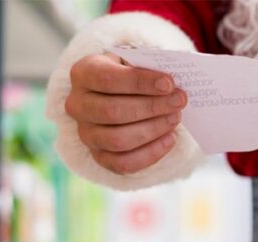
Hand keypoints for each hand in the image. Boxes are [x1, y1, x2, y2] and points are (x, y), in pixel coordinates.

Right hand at [65, 52, 187, 173]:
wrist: (124, 96)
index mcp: (83, 73)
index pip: (106, 78)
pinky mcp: (99, 156)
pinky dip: (151, 153)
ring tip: (175, 118)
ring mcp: (86, 134)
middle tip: (179, 101)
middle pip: (112, 111)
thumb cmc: (134, 76)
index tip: (169, 84)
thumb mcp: (137, 62)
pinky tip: (170, 139)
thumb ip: (149, 68)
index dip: (139, 82)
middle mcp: (77, 105)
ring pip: (117, 140)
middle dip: (152, 107)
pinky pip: (124, 163)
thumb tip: (171, 85)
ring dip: (153, 130)